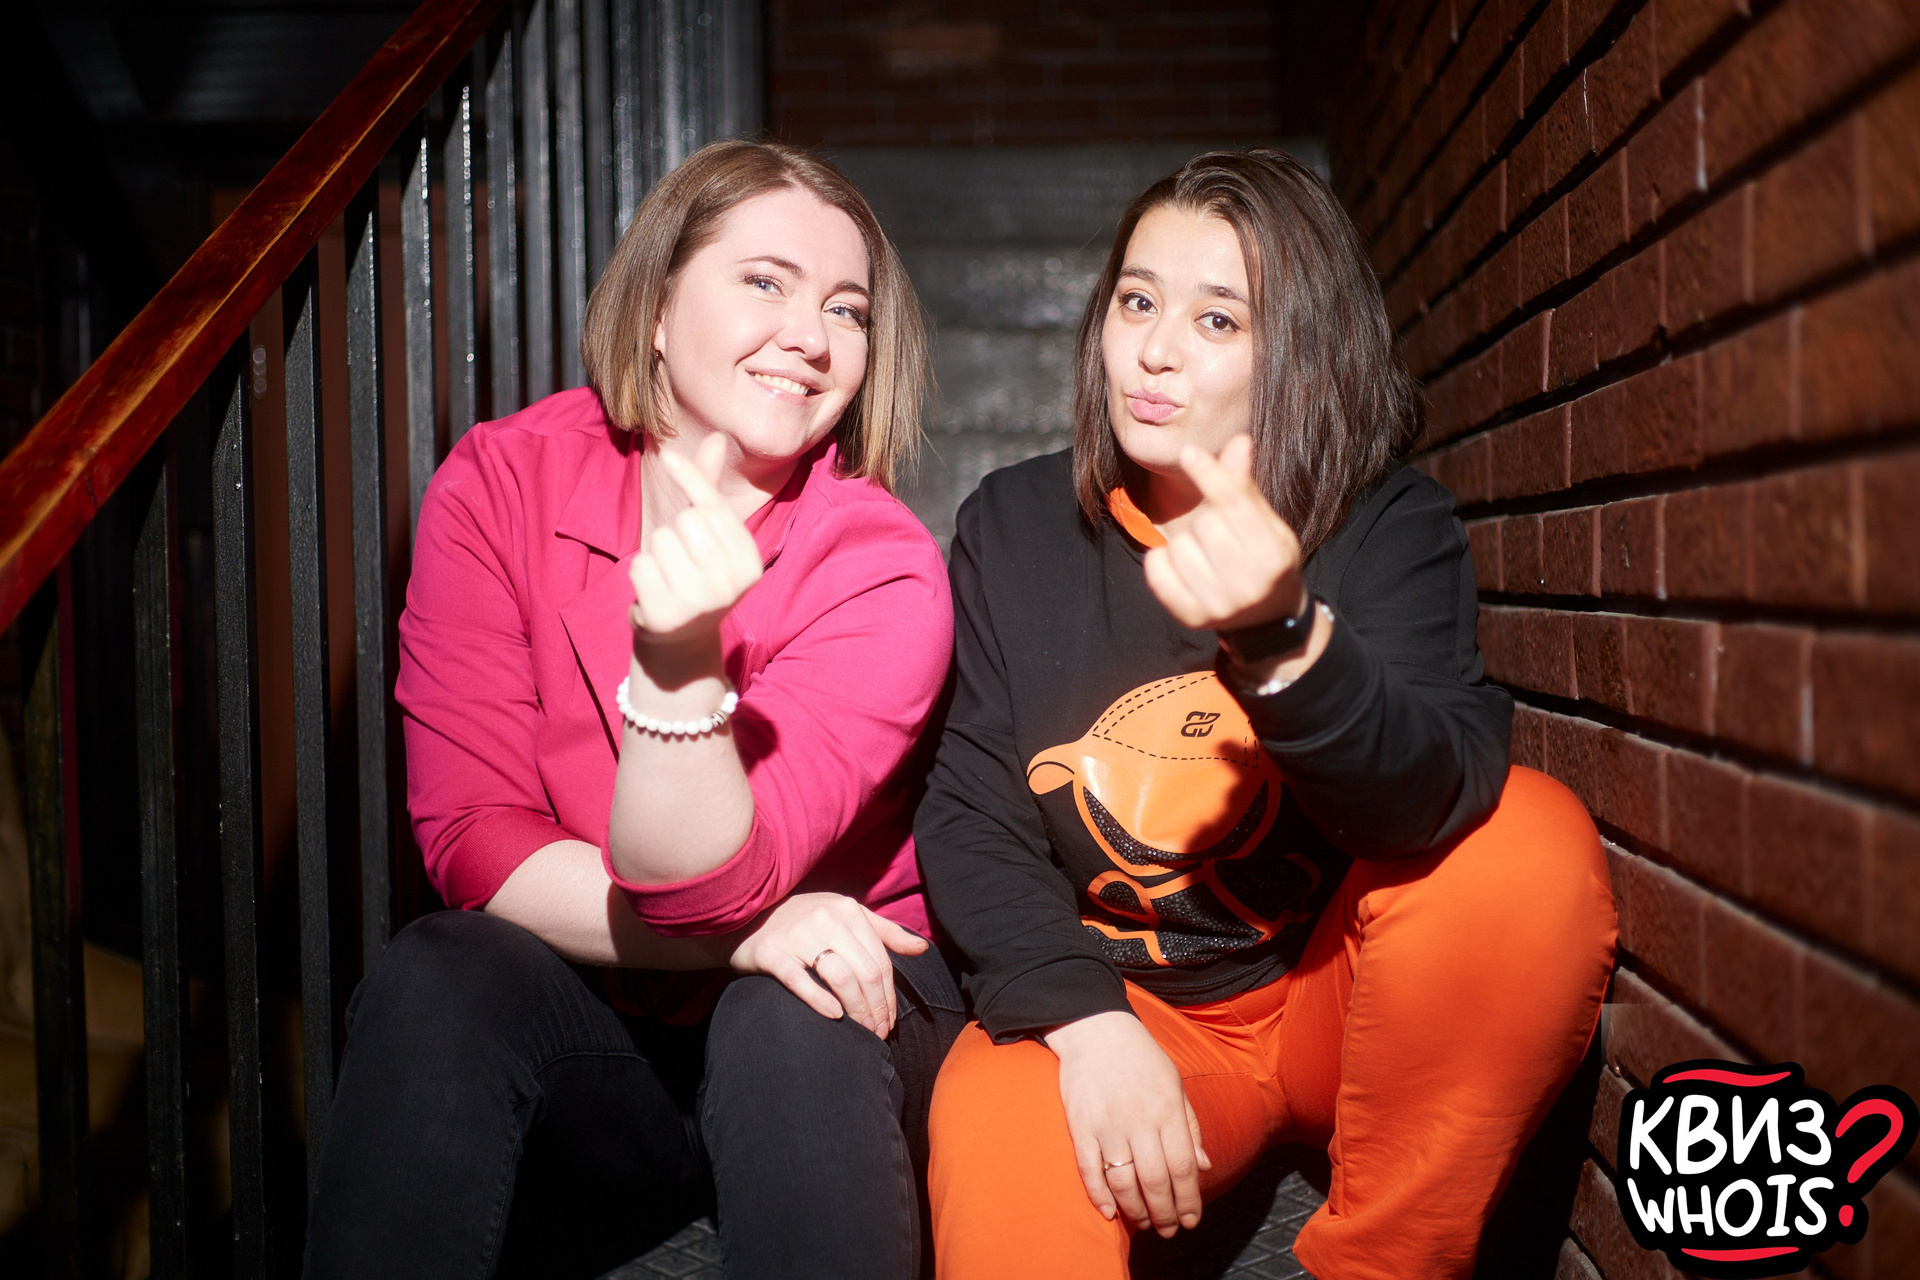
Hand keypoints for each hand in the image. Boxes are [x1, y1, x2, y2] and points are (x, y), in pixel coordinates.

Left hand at [629, 434, 763, 654]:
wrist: (681, 638)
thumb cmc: (694, 573)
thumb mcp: (708, 534)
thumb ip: (709, 488)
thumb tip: (717, 437)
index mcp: (750, 561)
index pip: (712, 506)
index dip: (688, 478)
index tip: (666, 456)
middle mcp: (732, 583)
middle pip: (685, 521)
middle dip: (674, 533)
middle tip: (681, 560)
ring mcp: (701, 603)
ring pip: (661, 539)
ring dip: (656, 553)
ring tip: (669, 577)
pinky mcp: (668, 616)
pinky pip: (640, 565)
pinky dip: (640, 572)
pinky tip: (654, 591)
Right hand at [727, 893, 930, 1037]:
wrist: (749, 918)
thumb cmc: (805, 920)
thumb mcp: (846, 916)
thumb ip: (884, 932)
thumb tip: (922, 948)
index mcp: (848, 909)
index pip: (881, 961)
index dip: (889, 996)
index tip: (889, 1021)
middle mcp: (826, 918)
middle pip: (866, 973)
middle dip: (877, 1009)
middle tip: (878, 1033)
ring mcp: (798, 935)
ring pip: (841, 978)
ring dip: (857, 1011)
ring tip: (863, 1032)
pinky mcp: (772, 953)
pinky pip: (801, 981)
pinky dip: (821, 1001)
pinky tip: (835, 1017)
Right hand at [1045, 1011, 1210, 1237]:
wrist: (1095, 1029)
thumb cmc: (1141, 1058)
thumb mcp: (1175, 1084)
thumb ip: (1190, 1126)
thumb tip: (1203, 1167)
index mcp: (1167, 1109)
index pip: (1184, 1167)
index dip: (1189, 1200)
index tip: (1192, 1219)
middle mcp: (1139, 1119)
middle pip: (1156, 1181)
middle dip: (1165, 1213)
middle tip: (1168, 1229)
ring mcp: (1107, 1124)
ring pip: (1124, 1181)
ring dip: (1136, 1210)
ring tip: (1145, 1222)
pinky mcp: (1080, 1125)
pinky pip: (1089, 1170)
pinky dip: (1099, 1196)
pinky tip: (1111, 1212)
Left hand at [1142, 435, 1306, 632]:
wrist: (1268, 619)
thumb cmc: (1265, 559)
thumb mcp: (1267, 524)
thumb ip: (1245, 487)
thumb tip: (1238, 441)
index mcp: (1273, 554)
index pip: (1235, 505)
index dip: (1210, 475)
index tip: (1189, 452)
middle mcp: (1248, 583)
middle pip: (1204, 523)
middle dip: (1206, 519)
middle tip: (1218, 534)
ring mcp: (1219, 605)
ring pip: (1178, 546)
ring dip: (1184, 543)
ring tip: (1204, 554)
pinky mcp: (1192, 618)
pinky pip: (1156, 572)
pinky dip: (1160, 560)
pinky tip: (1178, 563)